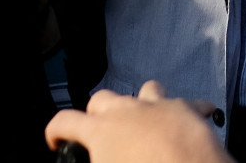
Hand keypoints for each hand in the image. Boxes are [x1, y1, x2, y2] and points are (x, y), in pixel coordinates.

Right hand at [45, 81, 230, 162]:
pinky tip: (191, 119)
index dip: (54, 131)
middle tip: (101, 132)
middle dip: (97, 113)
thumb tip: (99, 157)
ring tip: (146, 119)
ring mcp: (157, 105)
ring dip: (142, 103)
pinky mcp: (186, 107)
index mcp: (100, 131)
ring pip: (145, 89)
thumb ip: (99, 158)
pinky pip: (187, 101)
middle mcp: (125, 110)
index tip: (56, 141)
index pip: (64, 122)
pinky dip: (186, 110)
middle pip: (102, 99)